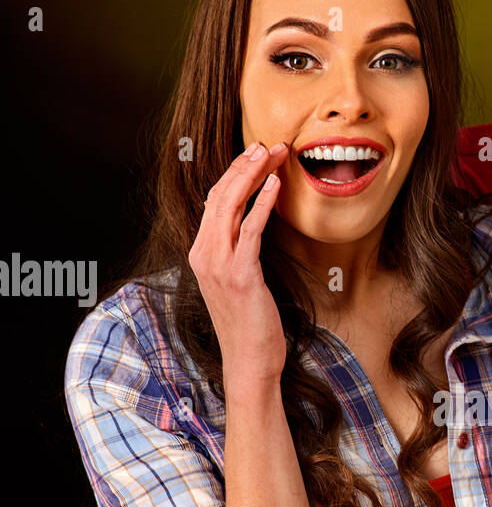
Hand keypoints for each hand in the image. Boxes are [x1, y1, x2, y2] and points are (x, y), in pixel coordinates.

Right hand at [189, 141, 289, 388]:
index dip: (235, 174)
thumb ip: (239, 252)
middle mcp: (203, 254)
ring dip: (253, 175)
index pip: (215, 201)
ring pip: (231, 205)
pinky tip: (276, 185)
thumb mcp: (239, 281)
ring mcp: (218, 264)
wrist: (250, 361)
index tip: (257, 155)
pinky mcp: (240, 274)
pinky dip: (262, 203)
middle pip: (220, 196)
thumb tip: (253, 225)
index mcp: (201, 253)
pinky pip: (250, 230)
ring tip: (273, 154)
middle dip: (245, 166)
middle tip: (268, 145)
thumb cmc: (250, 324)